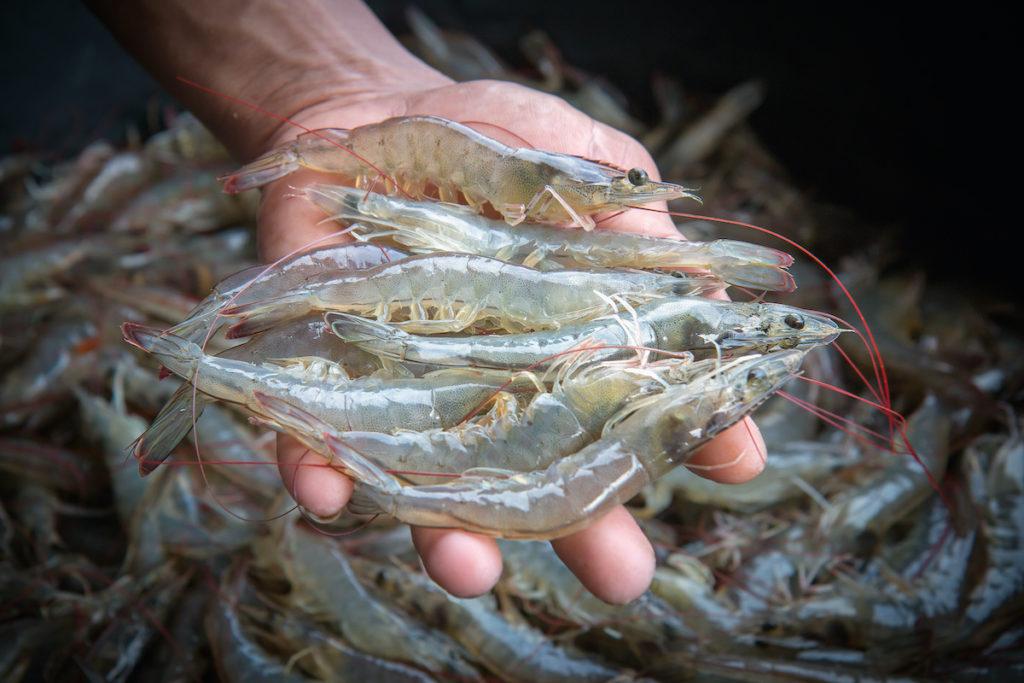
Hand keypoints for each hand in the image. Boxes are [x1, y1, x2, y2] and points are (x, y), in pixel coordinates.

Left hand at [256, 78, 767, 602]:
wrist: (371, 111)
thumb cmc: (492, 139)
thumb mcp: (588, 168)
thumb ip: (643, 236)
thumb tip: (721, 313)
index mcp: (564, 345)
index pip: (626, 409)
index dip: (679, 435)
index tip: (730, 467)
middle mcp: (494, 385)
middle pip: (539, 473)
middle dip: (581, 529)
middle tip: (622, 577)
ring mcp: (410, 387)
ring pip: (433, 481)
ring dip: (450, 532)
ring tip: (472, 568)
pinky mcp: (323, 373)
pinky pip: (312, 436)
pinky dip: (318, 469)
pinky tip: (329, 493)